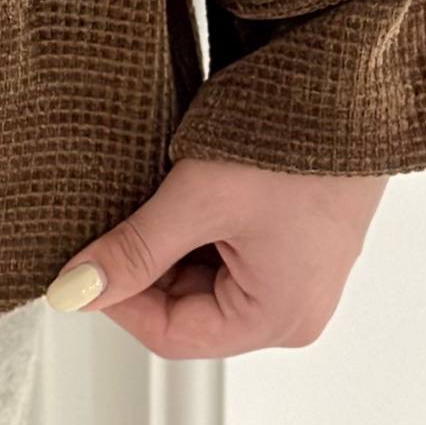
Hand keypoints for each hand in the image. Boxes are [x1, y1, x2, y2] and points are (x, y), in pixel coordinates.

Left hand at [44, 156, 389, 354]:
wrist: (349, 89)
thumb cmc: (291, 145)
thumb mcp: (199, 198)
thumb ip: (134, 249)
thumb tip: (76, 290)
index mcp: (277, 318)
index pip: (173, 335)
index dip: (118, 301)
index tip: (79, 264)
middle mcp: (293, 308)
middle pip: (189, 309)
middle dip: (144, 267)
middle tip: (108, 218)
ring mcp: (297, 273)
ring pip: (204, 277)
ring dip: (169, 242)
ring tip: (150, 194)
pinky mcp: (296, 239)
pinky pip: (229, 250)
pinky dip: (197, 225)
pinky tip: (182, 186)